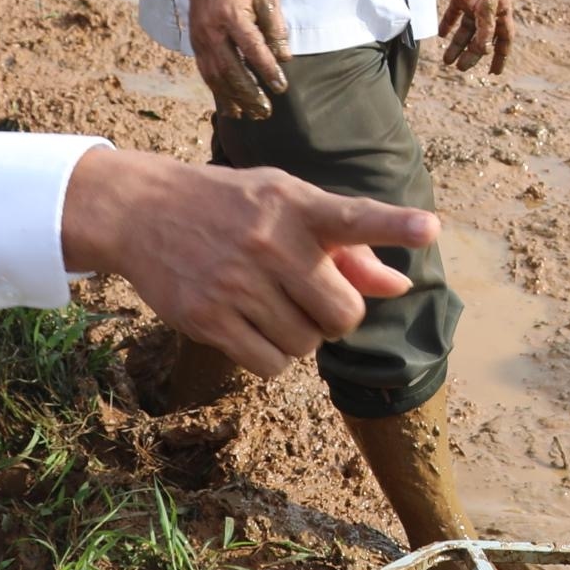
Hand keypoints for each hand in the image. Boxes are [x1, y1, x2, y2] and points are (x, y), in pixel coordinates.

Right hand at [60, 147, 436, 382]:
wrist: (141, 211)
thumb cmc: (231, 208)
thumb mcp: (286, 204)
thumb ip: (347, 246)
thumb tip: (400, 285)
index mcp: (297, 206)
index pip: (354, 217)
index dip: (394, 225)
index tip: (428, 227)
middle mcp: (270, 241)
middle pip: (343, 313)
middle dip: (336, 316)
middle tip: (310, 299)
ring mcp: (237, 282)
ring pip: (307, 344)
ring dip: (299, 336)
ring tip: (270, 304)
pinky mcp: (208, 318)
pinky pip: (272, 365)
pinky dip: (272, 357)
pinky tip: (251, 327)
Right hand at [182, 0, 291, 117]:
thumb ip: (275, 28)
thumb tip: (284, 59)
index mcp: (233, 16)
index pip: (252, 49)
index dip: (266, 70)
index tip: (281, 87)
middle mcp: (213, 31)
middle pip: (231, 69)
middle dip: (248, 93)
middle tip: (265, 111)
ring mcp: (201, 40)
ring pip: (216, 76)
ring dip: (233, 98)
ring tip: (249, 115)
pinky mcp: (196, 46)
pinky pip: (207, 74)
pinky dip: (219, 93)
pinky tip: (231, 107)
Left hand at [438, 0, 513, 71]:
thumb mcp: (486, 4)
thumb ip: (485, 28)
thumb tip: (483, 51)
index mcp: (500, 12)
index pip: (503, 40)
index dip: (500, 57)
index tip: (494, 73)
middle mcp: (488, 10)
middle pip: (481, 38)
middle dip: (472, 55)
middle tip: (460, 68)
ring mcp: (473, 3)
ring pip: (466, 30)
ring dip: (457, 45)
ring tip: (446, 60)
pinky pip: (454, 15)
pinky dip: (448, 25)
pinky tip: (441, 36)